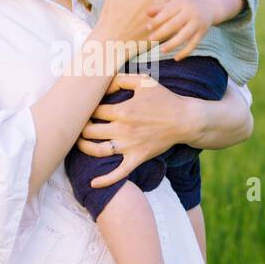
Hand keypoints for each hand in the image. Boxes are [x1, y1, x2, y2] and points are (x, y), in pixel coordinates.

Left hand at [74, 72, 188, 188]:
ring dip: (84, 147)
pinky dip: (105, 180)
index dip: (86, 108)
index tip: (87, 108)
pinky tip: (93, 184)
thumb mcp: (144, 81)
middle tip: (79, 124)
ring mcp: (129, 146)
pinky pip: (119, 173)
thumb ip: (121, 79)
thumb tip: (103, 84)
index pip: (93, 110)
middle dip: (81, 127)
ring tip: (79, 143)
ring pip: (97, 151)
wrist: (185, 120)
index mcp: (122, 110)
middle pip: (89, 131)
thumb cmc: (165, 99)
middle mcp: (122, 129)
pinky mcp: (137, 158)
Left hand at [148, 0, 214, 59]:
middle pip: (175, 24)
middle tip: (150, 39)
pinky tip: (176, 58)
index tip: (148, 27)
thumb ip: (160, 8)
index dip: (158, 20)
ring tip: (162, 50)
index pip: (168, 12)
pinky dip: (185, 52)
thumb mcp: (175, 2)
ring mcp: (197, 24)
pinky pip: (193, 44)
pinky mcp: (202, 33)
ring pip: (184, 36)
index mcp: (182, 4)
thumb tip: (146, 13)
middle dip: (162, 32)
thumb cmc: (186, 4)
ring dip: (173, 44)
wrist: (209, 5)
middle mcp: (191, 13)